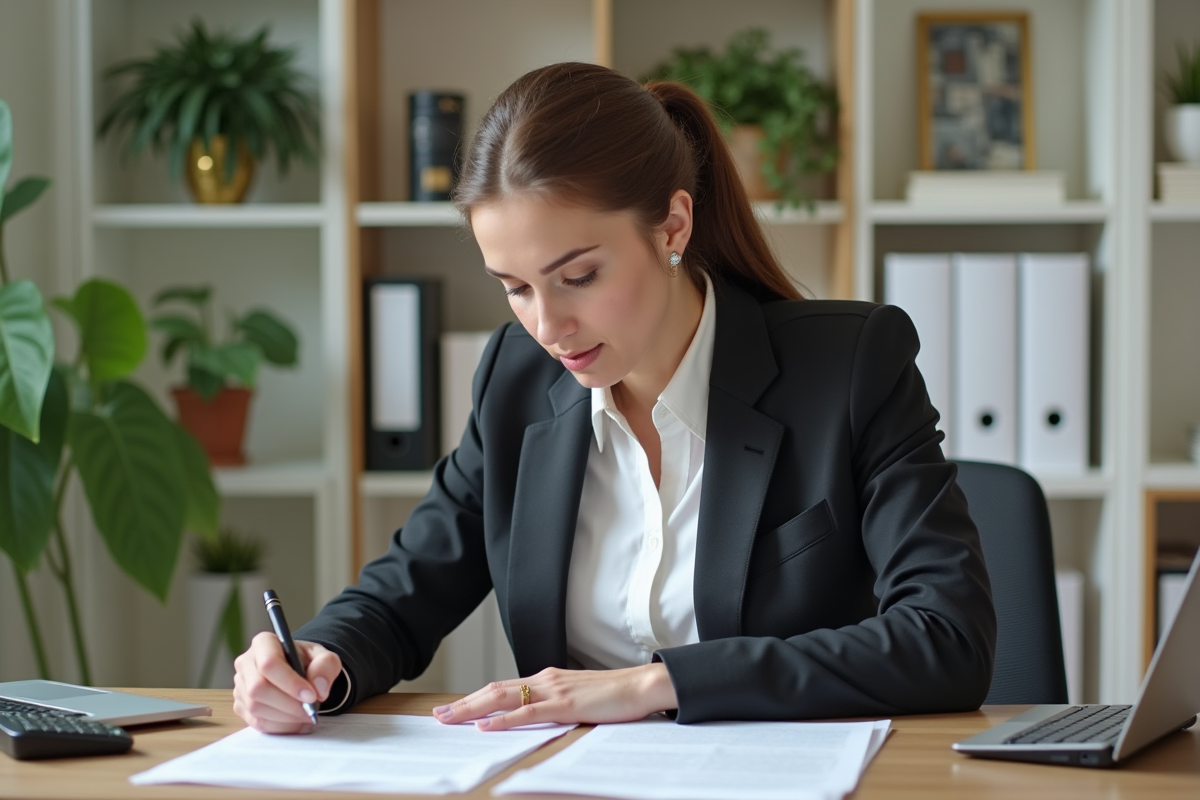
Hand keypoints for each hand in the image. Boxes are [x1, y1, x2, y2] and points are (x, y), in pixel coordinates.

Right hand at [232, 632, 342, 733]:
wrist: (299, 672)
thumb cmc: (308, 662)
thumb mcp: (324, 657)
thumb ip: (326, 666)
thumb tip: (318, 690)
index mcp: (264, 643)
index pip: (269, 663)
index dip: (290, 683)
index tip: (311, 696)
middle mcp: (246, 663)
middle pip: (258, 688)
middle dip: (288, 704)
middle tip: (310, 710)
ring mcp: (240, 686)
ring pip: (256, 708)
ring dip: (285, 717)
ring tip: (306, 715)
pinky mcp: (241, 706)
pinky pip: (257, 722)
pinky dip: (280, 726)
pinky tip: (296, 722)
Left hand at [432, 663, 677, 730]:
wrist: (641, 685)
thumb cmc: (614, 695)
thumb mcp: (578, 697)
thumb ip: (555, 702)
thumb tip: (535, 714)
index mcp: (547, 679)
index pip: (503, 687)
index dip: (475, 697)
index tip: (453, 708)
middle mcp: (545, 679)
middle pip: (495, 689)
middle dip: (464, 703)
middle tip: (438, 715)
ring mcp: (554, 690)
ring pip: (503, 697)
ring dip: (472, 709)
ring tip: (449, 719)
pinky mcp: (565, 704)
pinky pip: (528, 712)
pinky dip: (503, 719)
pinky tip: (485, 726)